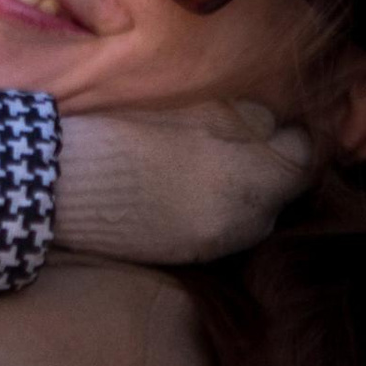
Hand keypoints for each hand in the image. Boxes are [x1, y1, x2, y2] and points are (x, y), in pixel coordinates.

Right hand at [52, 98, 316, 266]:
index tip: (281, 122)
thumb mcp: (193, 110)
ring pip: (259, 215)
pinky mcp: (191, 255)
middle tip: (251, 140)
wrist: (61, 185)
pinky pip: (228, 232)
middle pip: (285, 192)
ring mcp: (218, 242)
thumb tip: (277, 127)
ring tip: (222, 164)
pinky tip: (195, 189)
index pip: (305, 160)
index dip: (296, 137)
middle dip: (276, 166)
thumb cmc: (122, 133)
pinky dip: (224, 211)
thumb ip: (247, 121)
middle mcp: (245, 219)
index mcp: (251, 176)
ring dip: (252, 192)